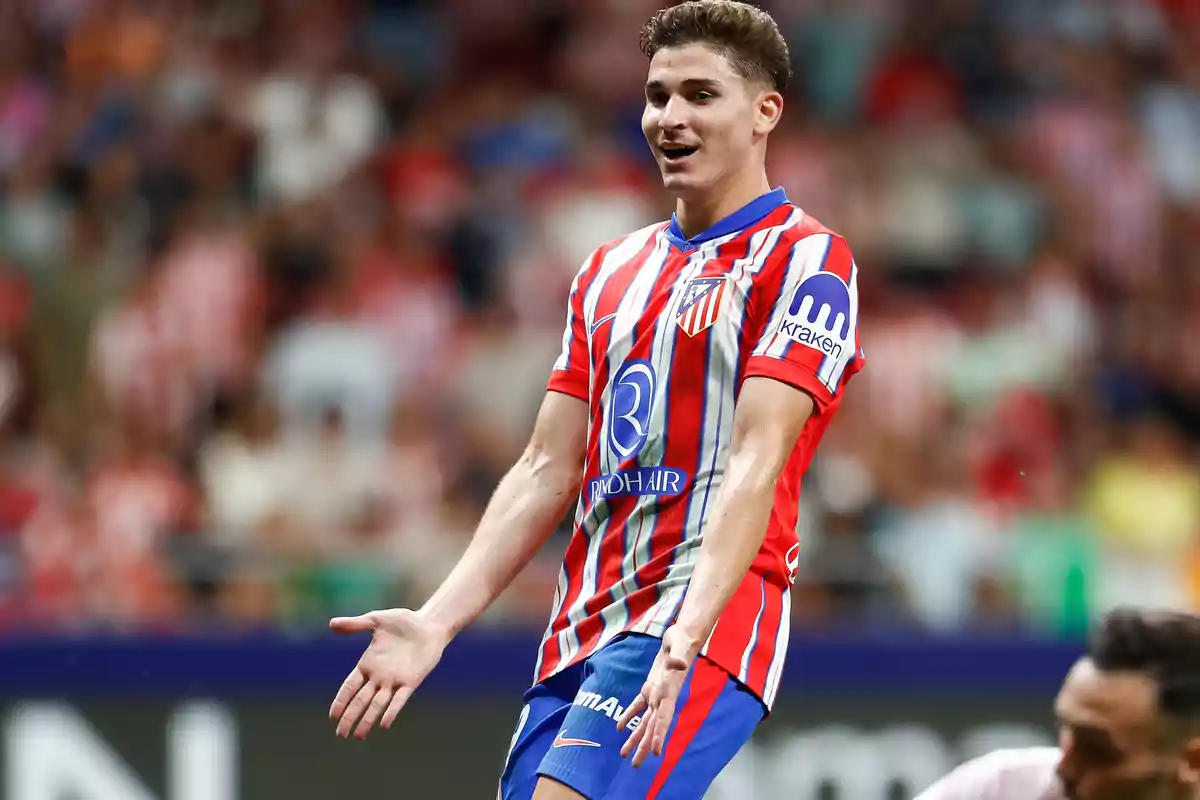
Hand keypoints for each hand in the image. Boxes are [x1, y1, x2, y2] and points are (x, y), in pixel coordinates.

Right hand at [328, 608, 449, 739]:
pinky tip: (384, 724)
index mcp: (368, 663)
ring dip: (368, 720)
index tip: (332, 716)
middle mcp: (379, 676)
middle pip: (360, 700)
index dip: (341, 700)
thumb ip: (355, 624)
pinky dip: (392, 711)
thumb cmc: (404, 621)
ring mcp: (394, 680)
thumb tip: (332, 623)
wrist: (430, 624)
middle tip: (340, 735)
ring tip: (358, 736)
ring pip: (377, 704)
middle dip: (350, 717)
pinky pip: (399, 700)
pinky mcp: (411, 681)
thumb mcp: (377, 620)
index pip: (349, 686)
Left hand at [616, 626, 696, 766]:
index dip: (660, 735)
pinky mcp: (650, 686)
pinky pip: (638, 705)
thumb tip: (679, 664)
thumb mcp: (679, 646)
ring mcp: (656, 693)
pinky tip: (620, 728)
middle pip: (653, 727)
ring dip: (635, 738)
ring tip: (624, 754)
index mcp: (669, 692)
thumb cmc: (681, 640)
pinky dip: (629, 716)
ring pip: (644, 721)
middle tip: (635, 765)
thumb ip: (678, 657)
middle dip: (645, 746)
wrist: (682, 636)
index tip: (656, 753)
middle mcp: (663, 697)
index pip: (664, 718)